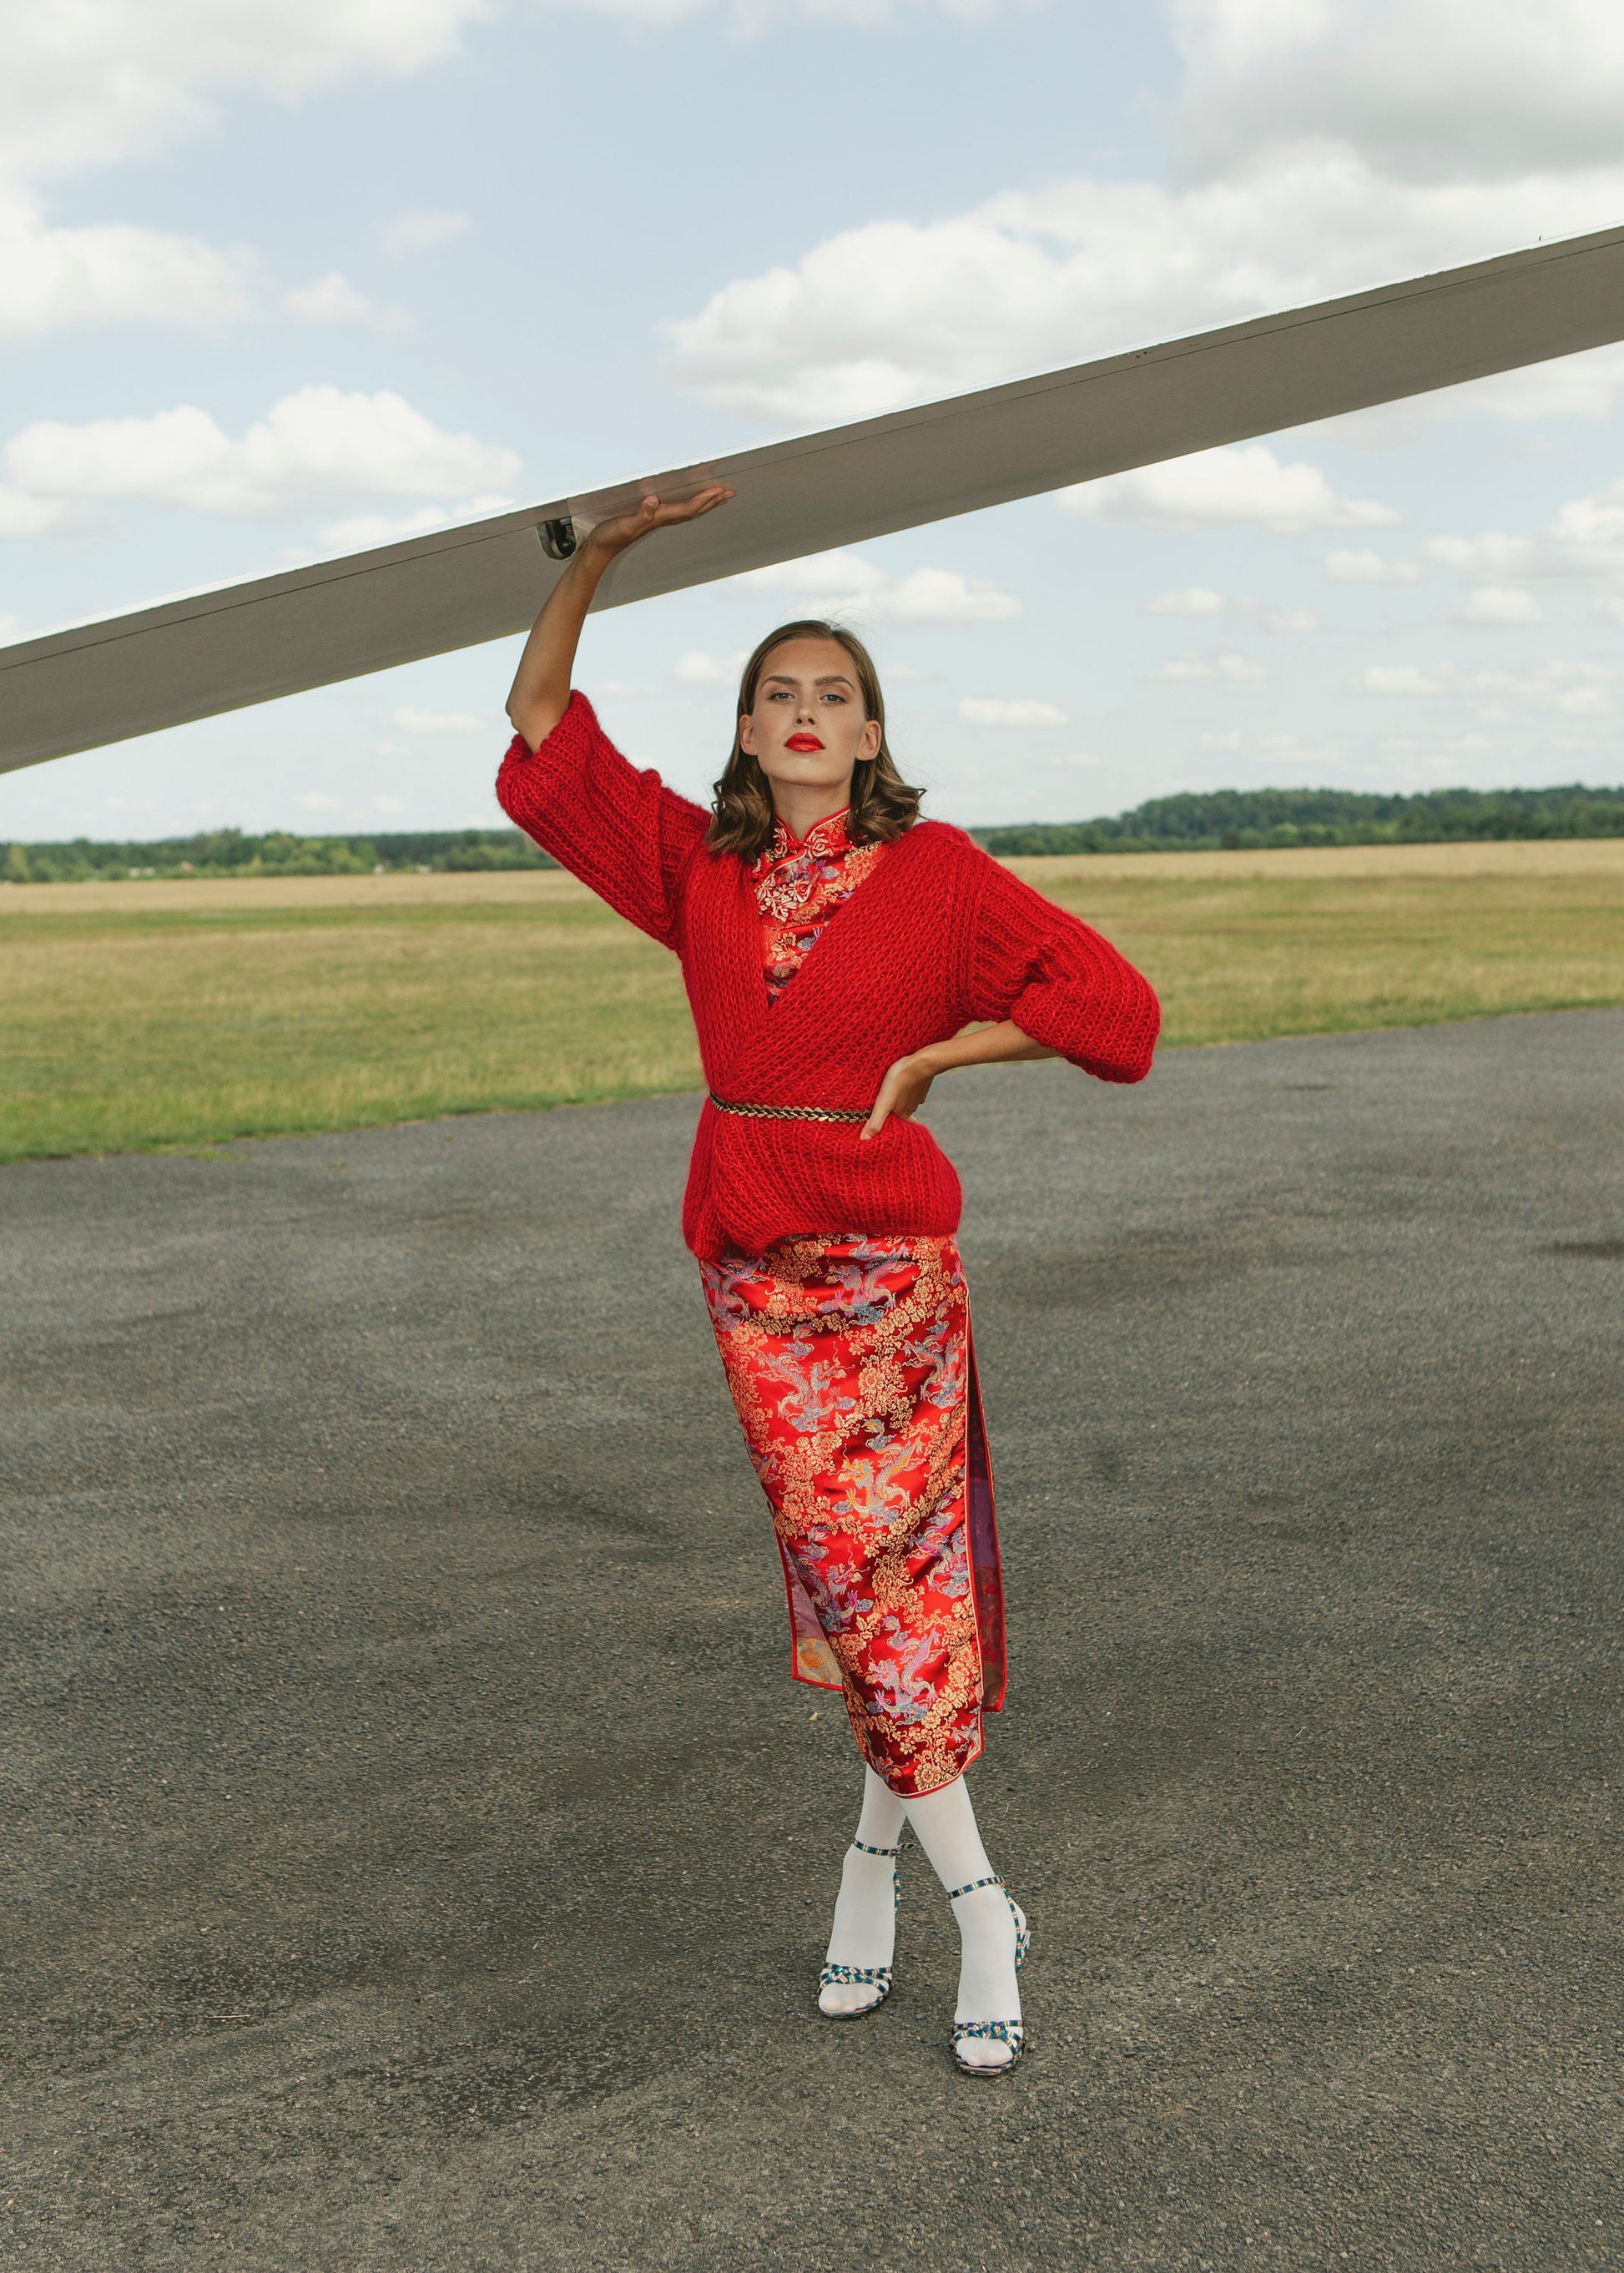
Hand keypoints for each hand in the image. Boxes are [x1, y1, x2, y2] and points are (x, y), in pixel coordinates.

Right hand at [583, 483, 733, 560]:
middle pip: (694, 510)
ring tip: (720, 497)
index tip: (720, 490)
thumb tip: (654, 501)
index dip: (704, 499)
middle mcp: (662, 520)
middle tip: (731, 492)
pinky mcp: (651, 521)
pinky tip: (693, 503)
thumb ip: (639, 514)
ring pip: (689, 512)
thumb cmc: (610, 537)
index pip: (688, 508)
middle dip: (713, 501)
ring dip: (705, 504)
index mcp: (658, 519)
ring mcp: (658, 521)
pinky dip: (691, 506)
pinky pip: (678, 511)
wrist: (600, 550)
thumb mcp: (623, 524)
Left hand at [861, 1051, 937, 1139]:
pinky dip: (905, 1089)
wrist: (921, 1062)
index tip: (885, 1131)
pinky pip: (911, 1088)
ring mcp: (918, 1094)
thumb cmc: (900, 1080)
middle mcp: (912, 1107)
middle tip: (883, 1111)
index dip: (891, 1128)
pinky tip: (899, 1083)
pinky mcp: (920, 1082)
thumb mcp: (884, 1103)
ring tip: (888, 1096)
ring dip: (898, 1100)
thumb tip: (865, 1140)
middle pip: (901, 1114)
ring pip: (905, 1101)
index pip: (898, 1127)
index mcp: (903, 1114)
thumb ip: (875, 1122)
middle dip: (892, 1113)